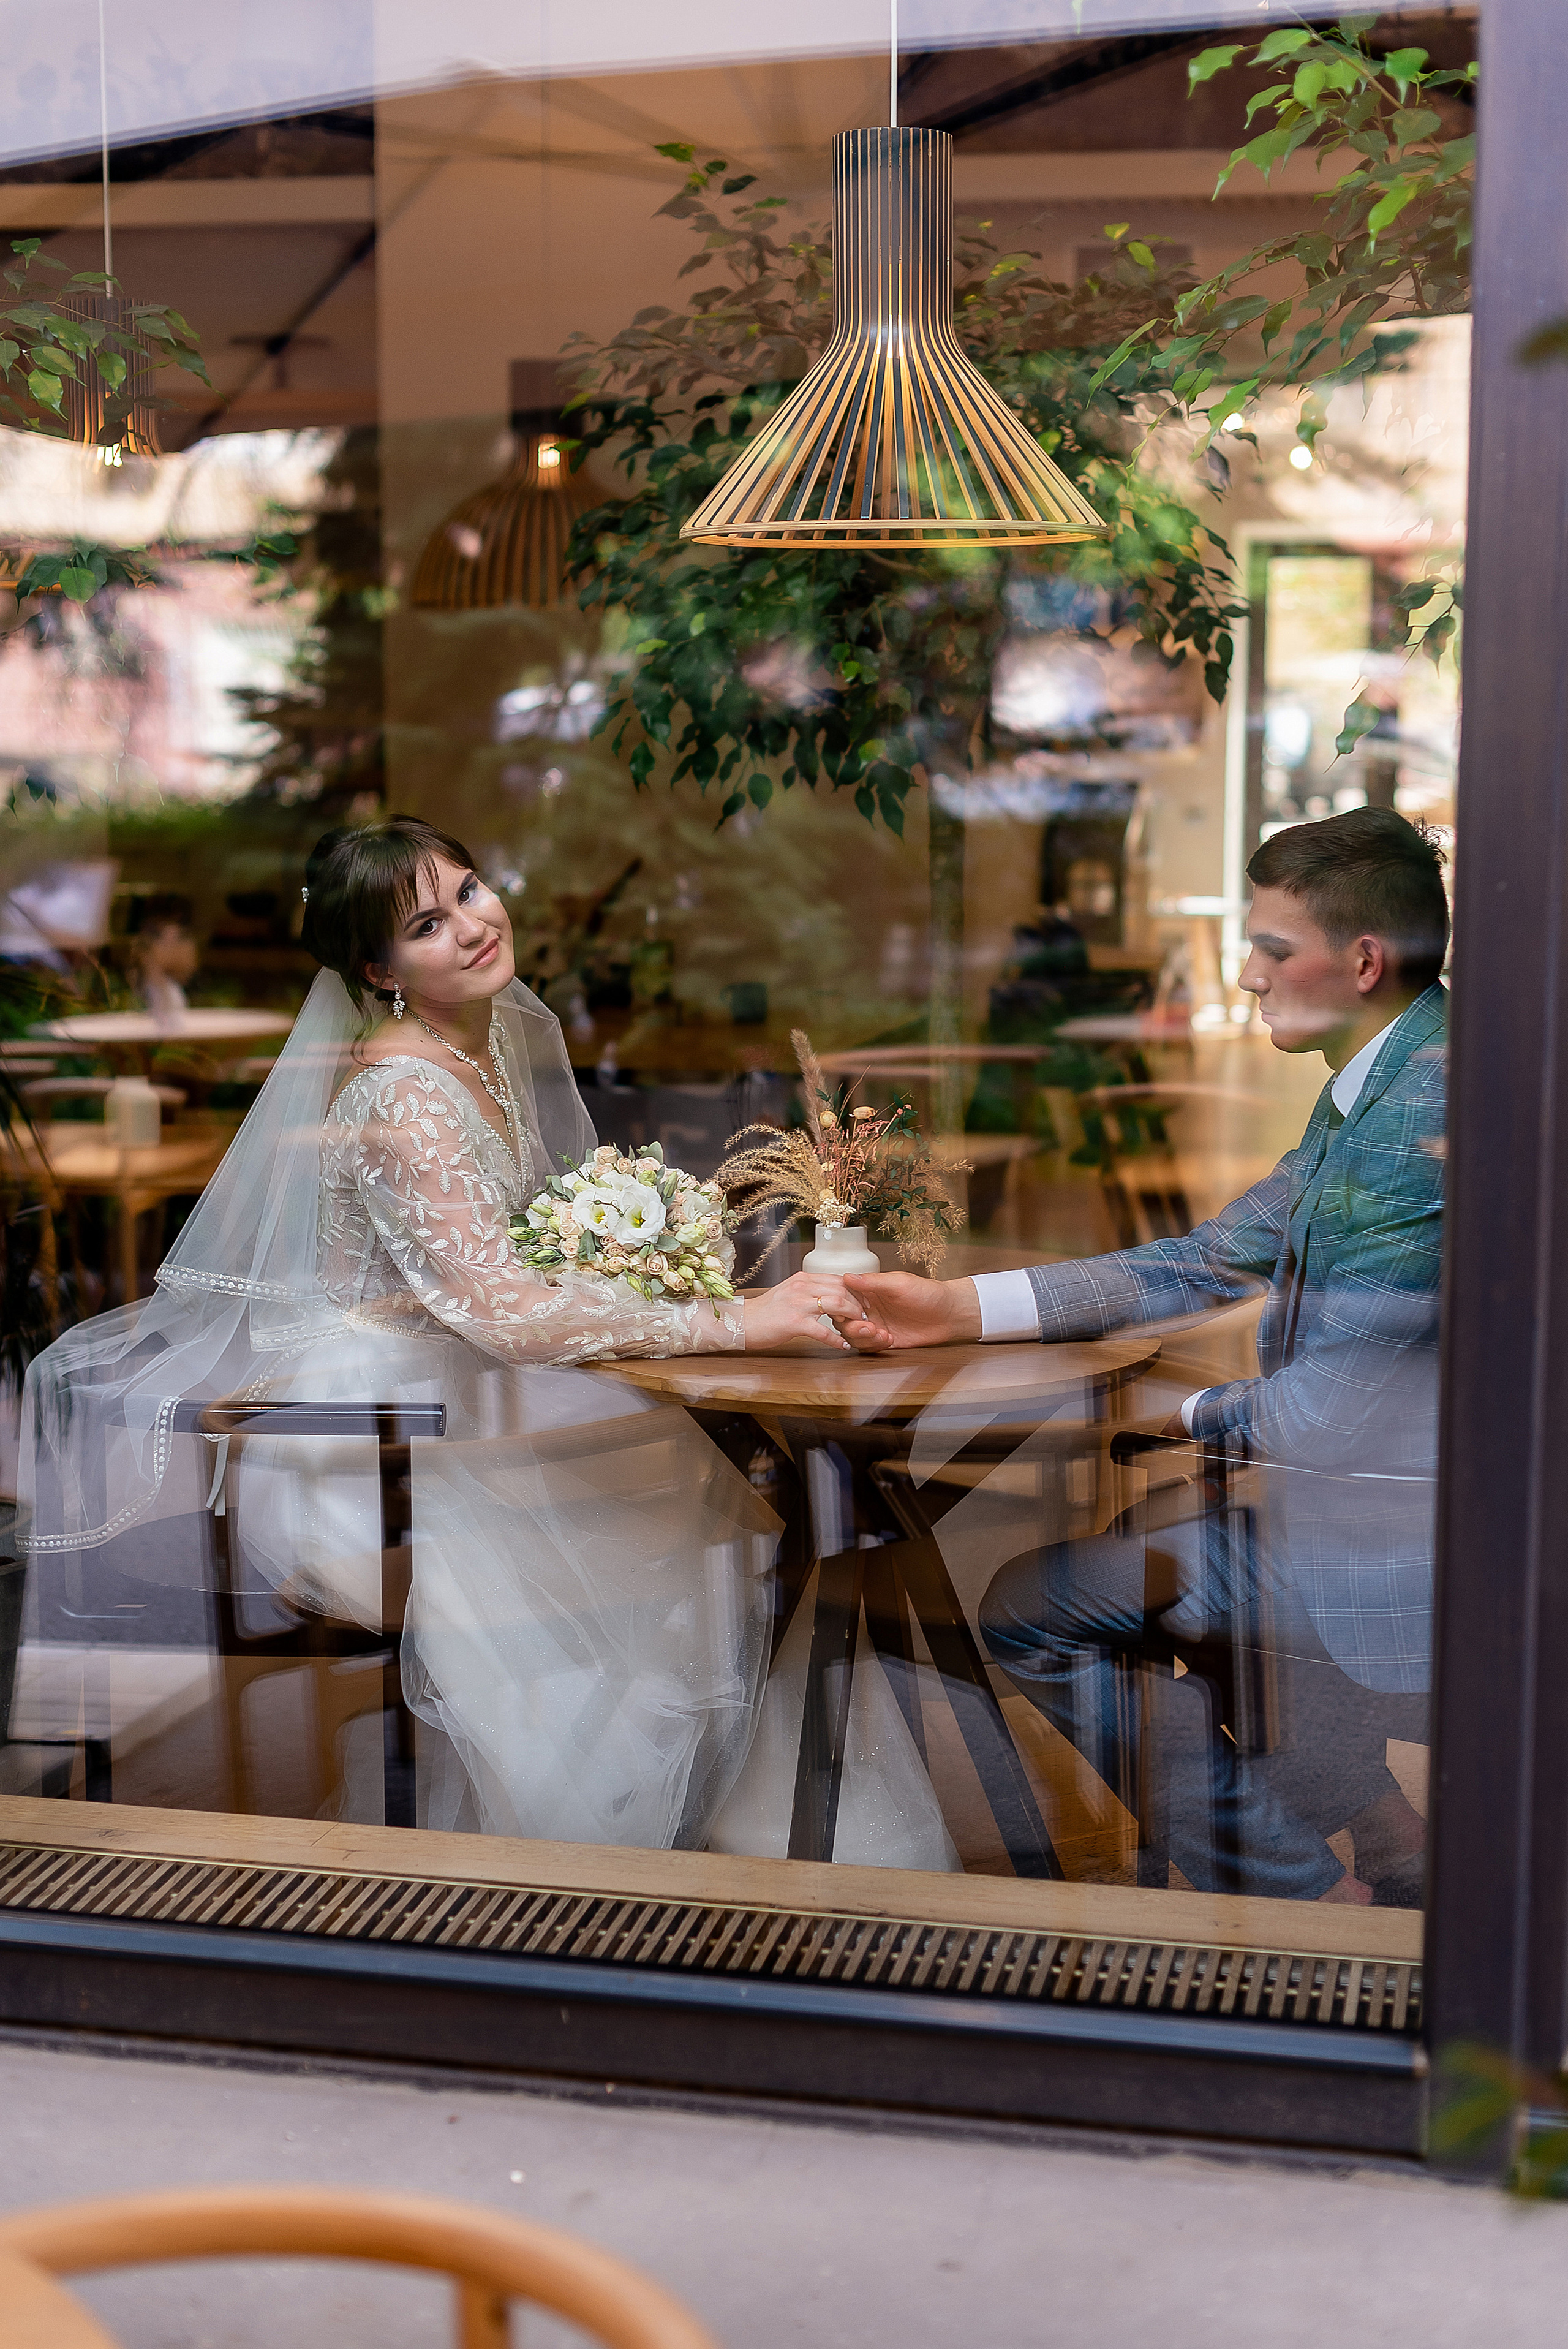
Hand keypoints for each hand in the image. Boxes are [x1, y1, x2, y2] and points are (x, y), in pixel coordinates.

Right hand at [740, 1269, 858, 1351]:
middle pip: (842, 1289)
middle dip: (858, 1303)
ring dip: (852, 1317)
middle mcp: (801, 1287)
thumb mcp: (789, 1292)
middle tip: (864, 1316)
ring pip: (837, 1304)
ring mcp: (798, 1304)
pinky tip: (843, 1345)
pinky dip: (836, 1339)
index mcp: (802, 1278)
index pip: (838, 1278)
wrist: (742, 1322)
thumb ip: (809, 1290)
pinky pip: (823, 1331)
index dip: (855, 1290)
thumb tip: (830, 1294)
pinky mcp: (794, 1323)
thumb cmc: (765, 1312)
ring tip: (858, 1327)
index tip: (862, 1301)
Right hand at [838, 1272, 981, 1351]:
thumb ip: (872, 1282)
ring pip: (854, 1336)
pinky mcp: (886, 1340)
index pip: (843, 1298)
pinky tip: (888, 1339)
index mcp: (869, 1292)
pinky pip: (869, 1347)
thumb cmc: (928, 1293)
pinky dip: (875, 1345)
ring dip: (863, 1338)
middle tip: (868, 1326)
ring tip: (880, 1334)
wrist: (949, 1313)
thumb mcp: (899, 1283)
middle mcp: (870, 1309)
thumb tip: (848, 1277)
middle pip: (844, 1321)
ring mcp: (877, 1325)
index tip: (849, 1310)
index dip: (841, 1306)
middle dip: (852, 1326)